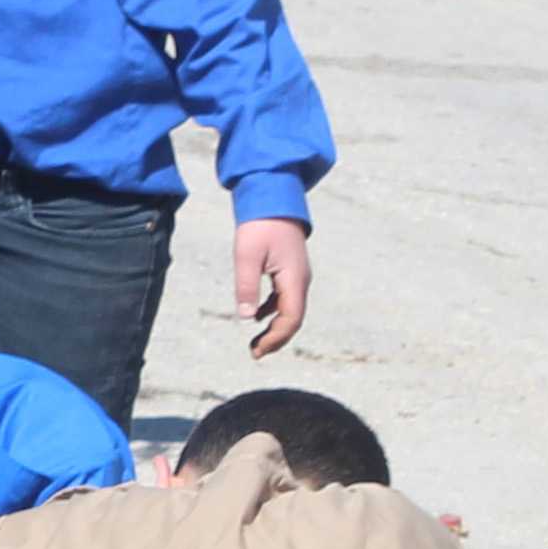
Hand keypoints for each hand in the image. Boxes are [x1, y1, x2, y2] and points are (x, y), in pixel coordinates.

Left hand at [233, 218, 309, 356]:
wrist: (273, 195)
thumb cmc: (259, 224)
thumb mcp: (246, 255)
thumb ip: (246, 286)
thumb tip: (247, 317)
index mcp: (294, 278)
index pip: (291, 318)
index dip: (276, 338)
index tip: (258, 350)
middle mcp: (301, 280)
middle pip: (294, 318)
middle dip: (276, 338)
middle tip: (255, 352)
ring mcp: (297, 275)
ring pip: (291, 310)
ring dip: (275, 327)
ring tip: (257, 341)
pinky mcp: (290, 269)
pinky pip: (285, 298)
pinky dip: (273, 311)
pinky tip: (257, 316)